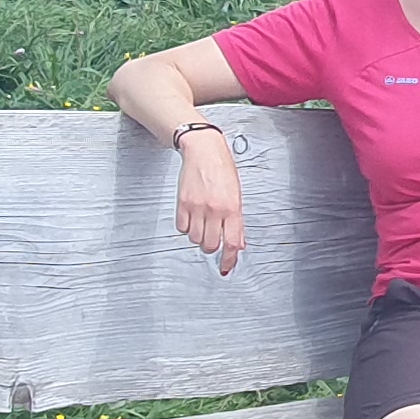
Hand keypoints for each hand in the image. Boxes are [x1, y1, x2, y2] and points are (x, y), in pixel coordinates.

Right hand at [173, 133, 244, 275]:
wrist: (203, 150)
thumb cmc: (223, 169)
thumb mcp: (237, 195)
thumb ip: (237, 221)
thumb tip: (238, 243)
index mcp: (232, 208)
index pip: (231, 243)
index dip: (229, 260)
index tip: (226, 268)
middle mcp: (214, 210)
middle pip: (210, 245)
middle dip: (212, 247)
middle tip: (213, 238)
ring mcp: (196, 207)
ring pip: (194, 239)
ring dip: (199, 237)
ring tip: (203, 224)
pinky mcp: (182, 203)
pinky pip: (181, 228)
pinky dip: (186, 228)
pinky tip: (192, 218)